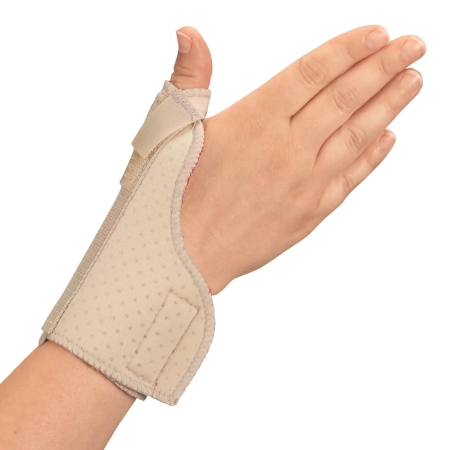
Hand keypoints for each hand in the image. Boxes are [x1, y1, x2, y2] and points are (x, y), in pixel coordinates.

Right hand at [171, 25, 425, 293]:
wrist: (184, 256)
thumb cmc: (172, 195)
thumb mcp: (172, 129)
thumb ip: (190, 78)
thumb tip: (189, 33)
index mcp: (254, 121)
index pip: (313, 73)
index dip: (349, 50)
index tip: (379, 34)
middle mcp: (287, 149)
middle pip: (345, 99)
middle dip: (384, 67)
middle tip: (414, 46)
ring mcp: (304, 184)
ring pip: (356, 136)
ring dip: (389, 106)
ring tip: (413, 81)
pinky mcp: (310, 213)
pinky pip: (350, 178)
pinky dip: (372, 156)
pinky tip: (388, 138)